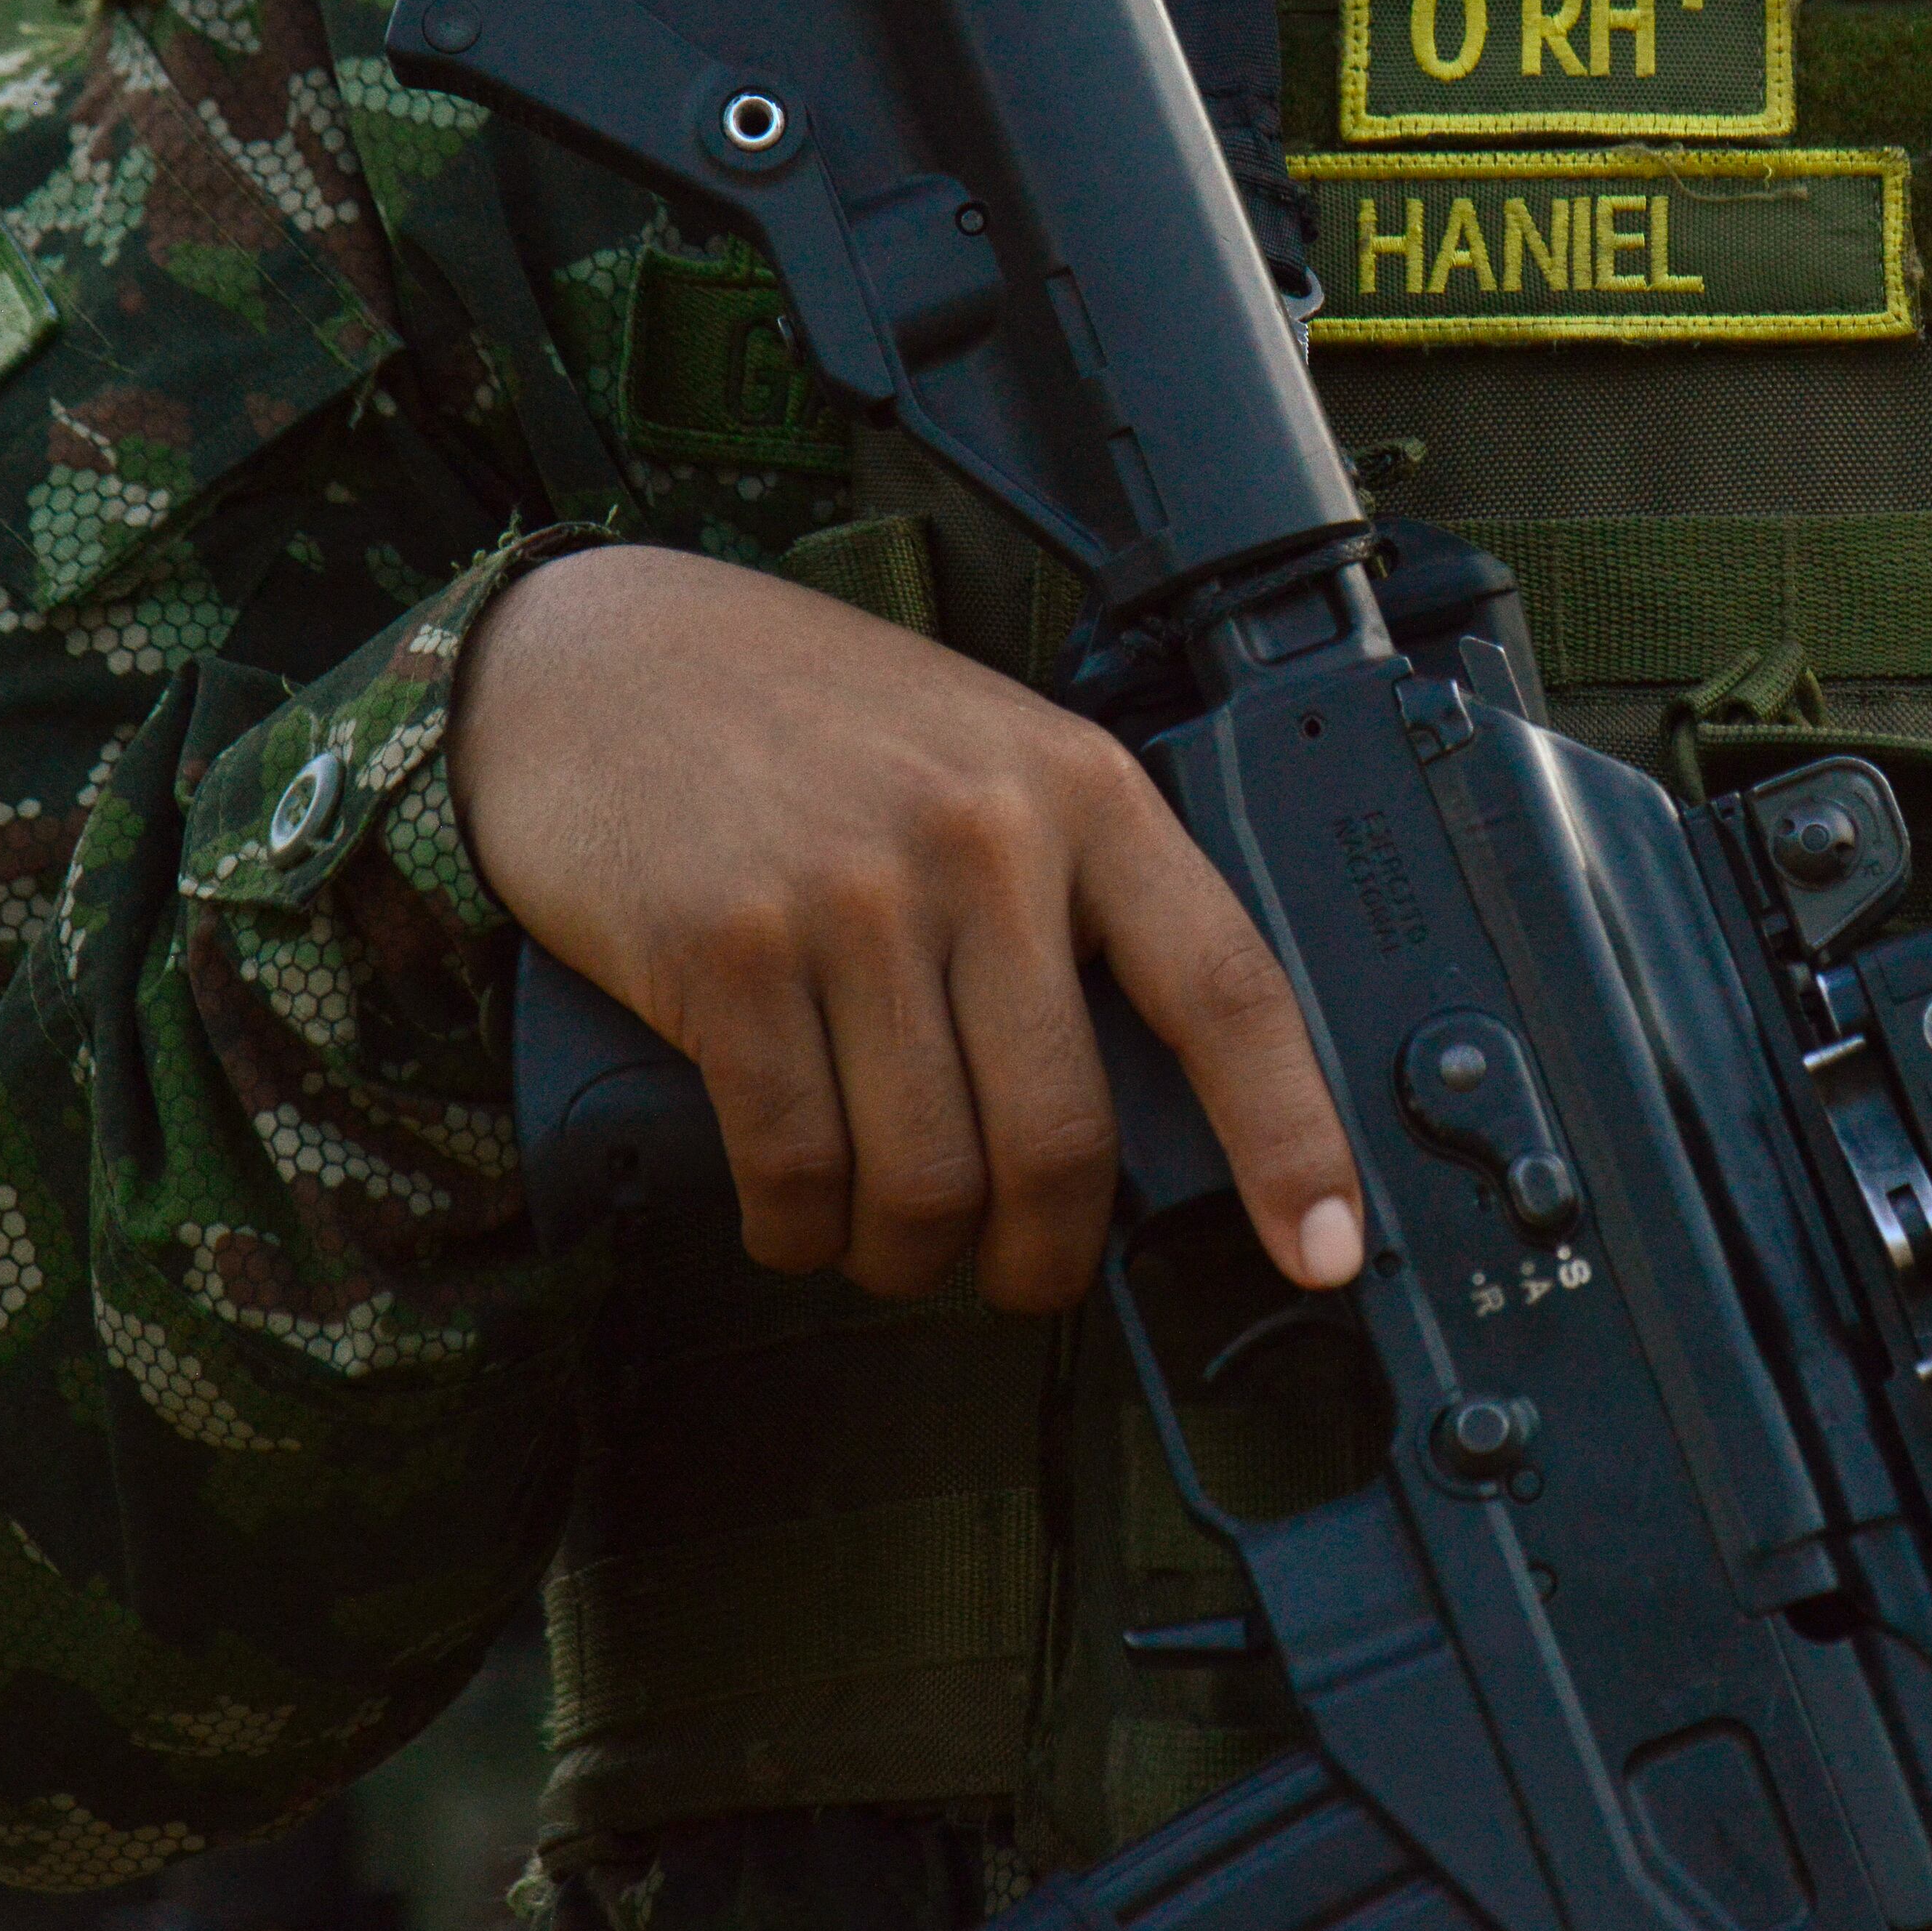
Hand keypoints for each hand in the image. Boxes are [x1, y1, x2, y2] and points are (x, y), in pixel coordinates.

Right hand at [447, 544, 1361, 1311]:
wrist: (605, 655)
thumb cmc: (821, 728)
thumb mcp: (995, 765)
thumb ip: (1080, 901)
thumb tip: (1157, 1110)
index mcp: (1086, 795)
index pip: (1229, 990)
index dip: (1290, 1138)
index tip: (1326, 1247)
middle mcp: (985, 840)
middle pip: (1063, 1133)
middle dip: (1047, 1253)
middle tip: (1021, 1275)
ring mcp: (853, 896)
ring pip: (930, 1174)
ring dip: (913, 1254)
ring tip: (894, 1241)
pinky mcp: (727, 953)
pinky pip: (796, 1164)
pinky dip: (802, 1229)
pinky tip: (800, 1217)